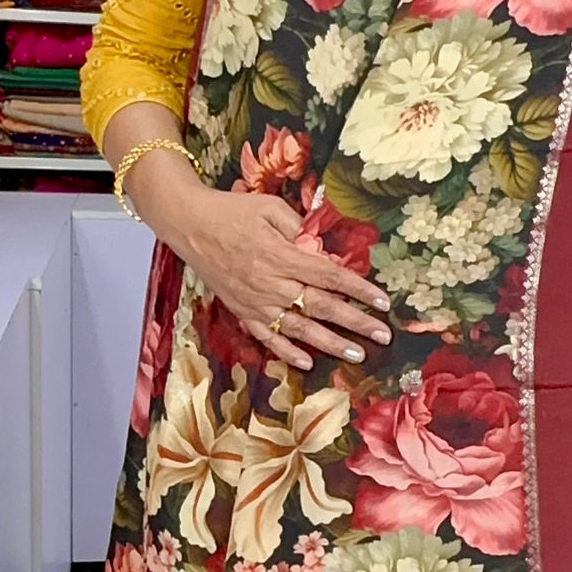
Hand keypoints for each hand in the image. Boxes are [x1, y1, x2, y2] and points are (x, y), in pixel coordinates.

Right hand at [180, 190, 391, 371]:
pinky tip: (307, 363)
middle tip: (383, 334)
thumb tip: (327, 255)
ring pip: (300, 329)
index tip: (382, 301)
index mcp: (281, 256)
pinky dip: (287, 352)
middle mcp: (271, 284)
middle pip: (322, 307)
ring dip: (331, 343)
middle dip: (356, 322)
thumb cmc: (232, 210)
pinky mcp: (242, 311)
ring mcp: (256, 302)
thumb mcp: (271, 209)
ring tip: (357, 353)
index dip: (359, 290)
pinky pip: (268, 338)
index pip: (330, 277)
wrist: (188, 223)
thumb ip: (301, 232)